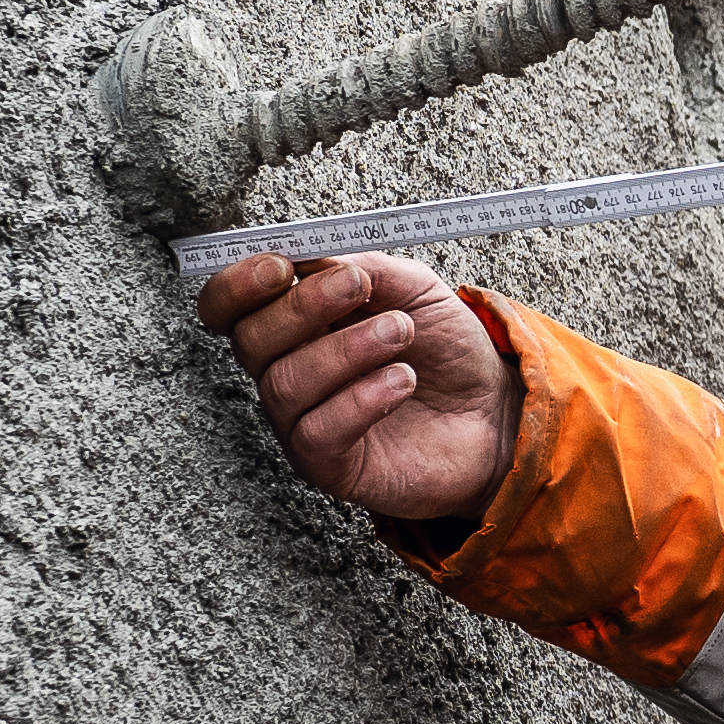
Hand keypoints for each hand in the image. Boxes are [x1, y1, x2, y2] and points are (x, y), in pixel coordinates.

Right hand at [195, 249, 520, 526]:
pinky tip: (401, 380)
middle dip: (301, 308)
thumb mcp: (412, 288)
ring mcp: (303, 422)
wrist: (494, 408)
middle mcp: (287, 373)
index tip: (280, 266)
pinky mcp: (331, 466)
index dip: (238, 286)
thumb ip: (363, 267)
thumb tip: (313, 257)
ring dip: (345, 350)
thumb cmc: (443, 346)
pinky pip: (317, 433)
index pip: (229, 308)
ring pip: (286, 385)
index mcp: (294, 325)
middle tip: (358, 288)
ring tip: (400, 333)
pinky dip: (360, 399)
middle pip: (251, 342)